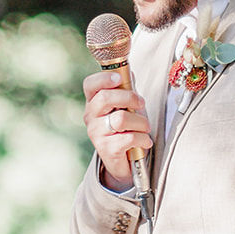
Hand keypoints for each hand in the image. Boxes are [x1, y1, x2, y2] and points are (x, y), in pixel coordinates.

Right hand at [83, 69, 150, 190]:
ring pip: (121, 118)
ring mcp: (96, 134)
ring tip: (144, 128)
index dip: (104, 78)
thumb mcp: (124, 107)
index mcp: (93, 103)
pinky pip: (130, 137)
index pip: (90, 85)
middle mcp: (90, 117)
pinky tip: (144, 141)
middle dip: (129, 97)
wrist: (123, 162)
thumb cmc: (125, 130)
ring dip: (140, 122)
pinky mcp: (107, 149)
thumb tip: (128, 70)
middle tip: (141, 103)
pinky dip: (143, 138)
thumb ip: (125, 89)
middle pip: (105, 98)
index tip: (119, 78)